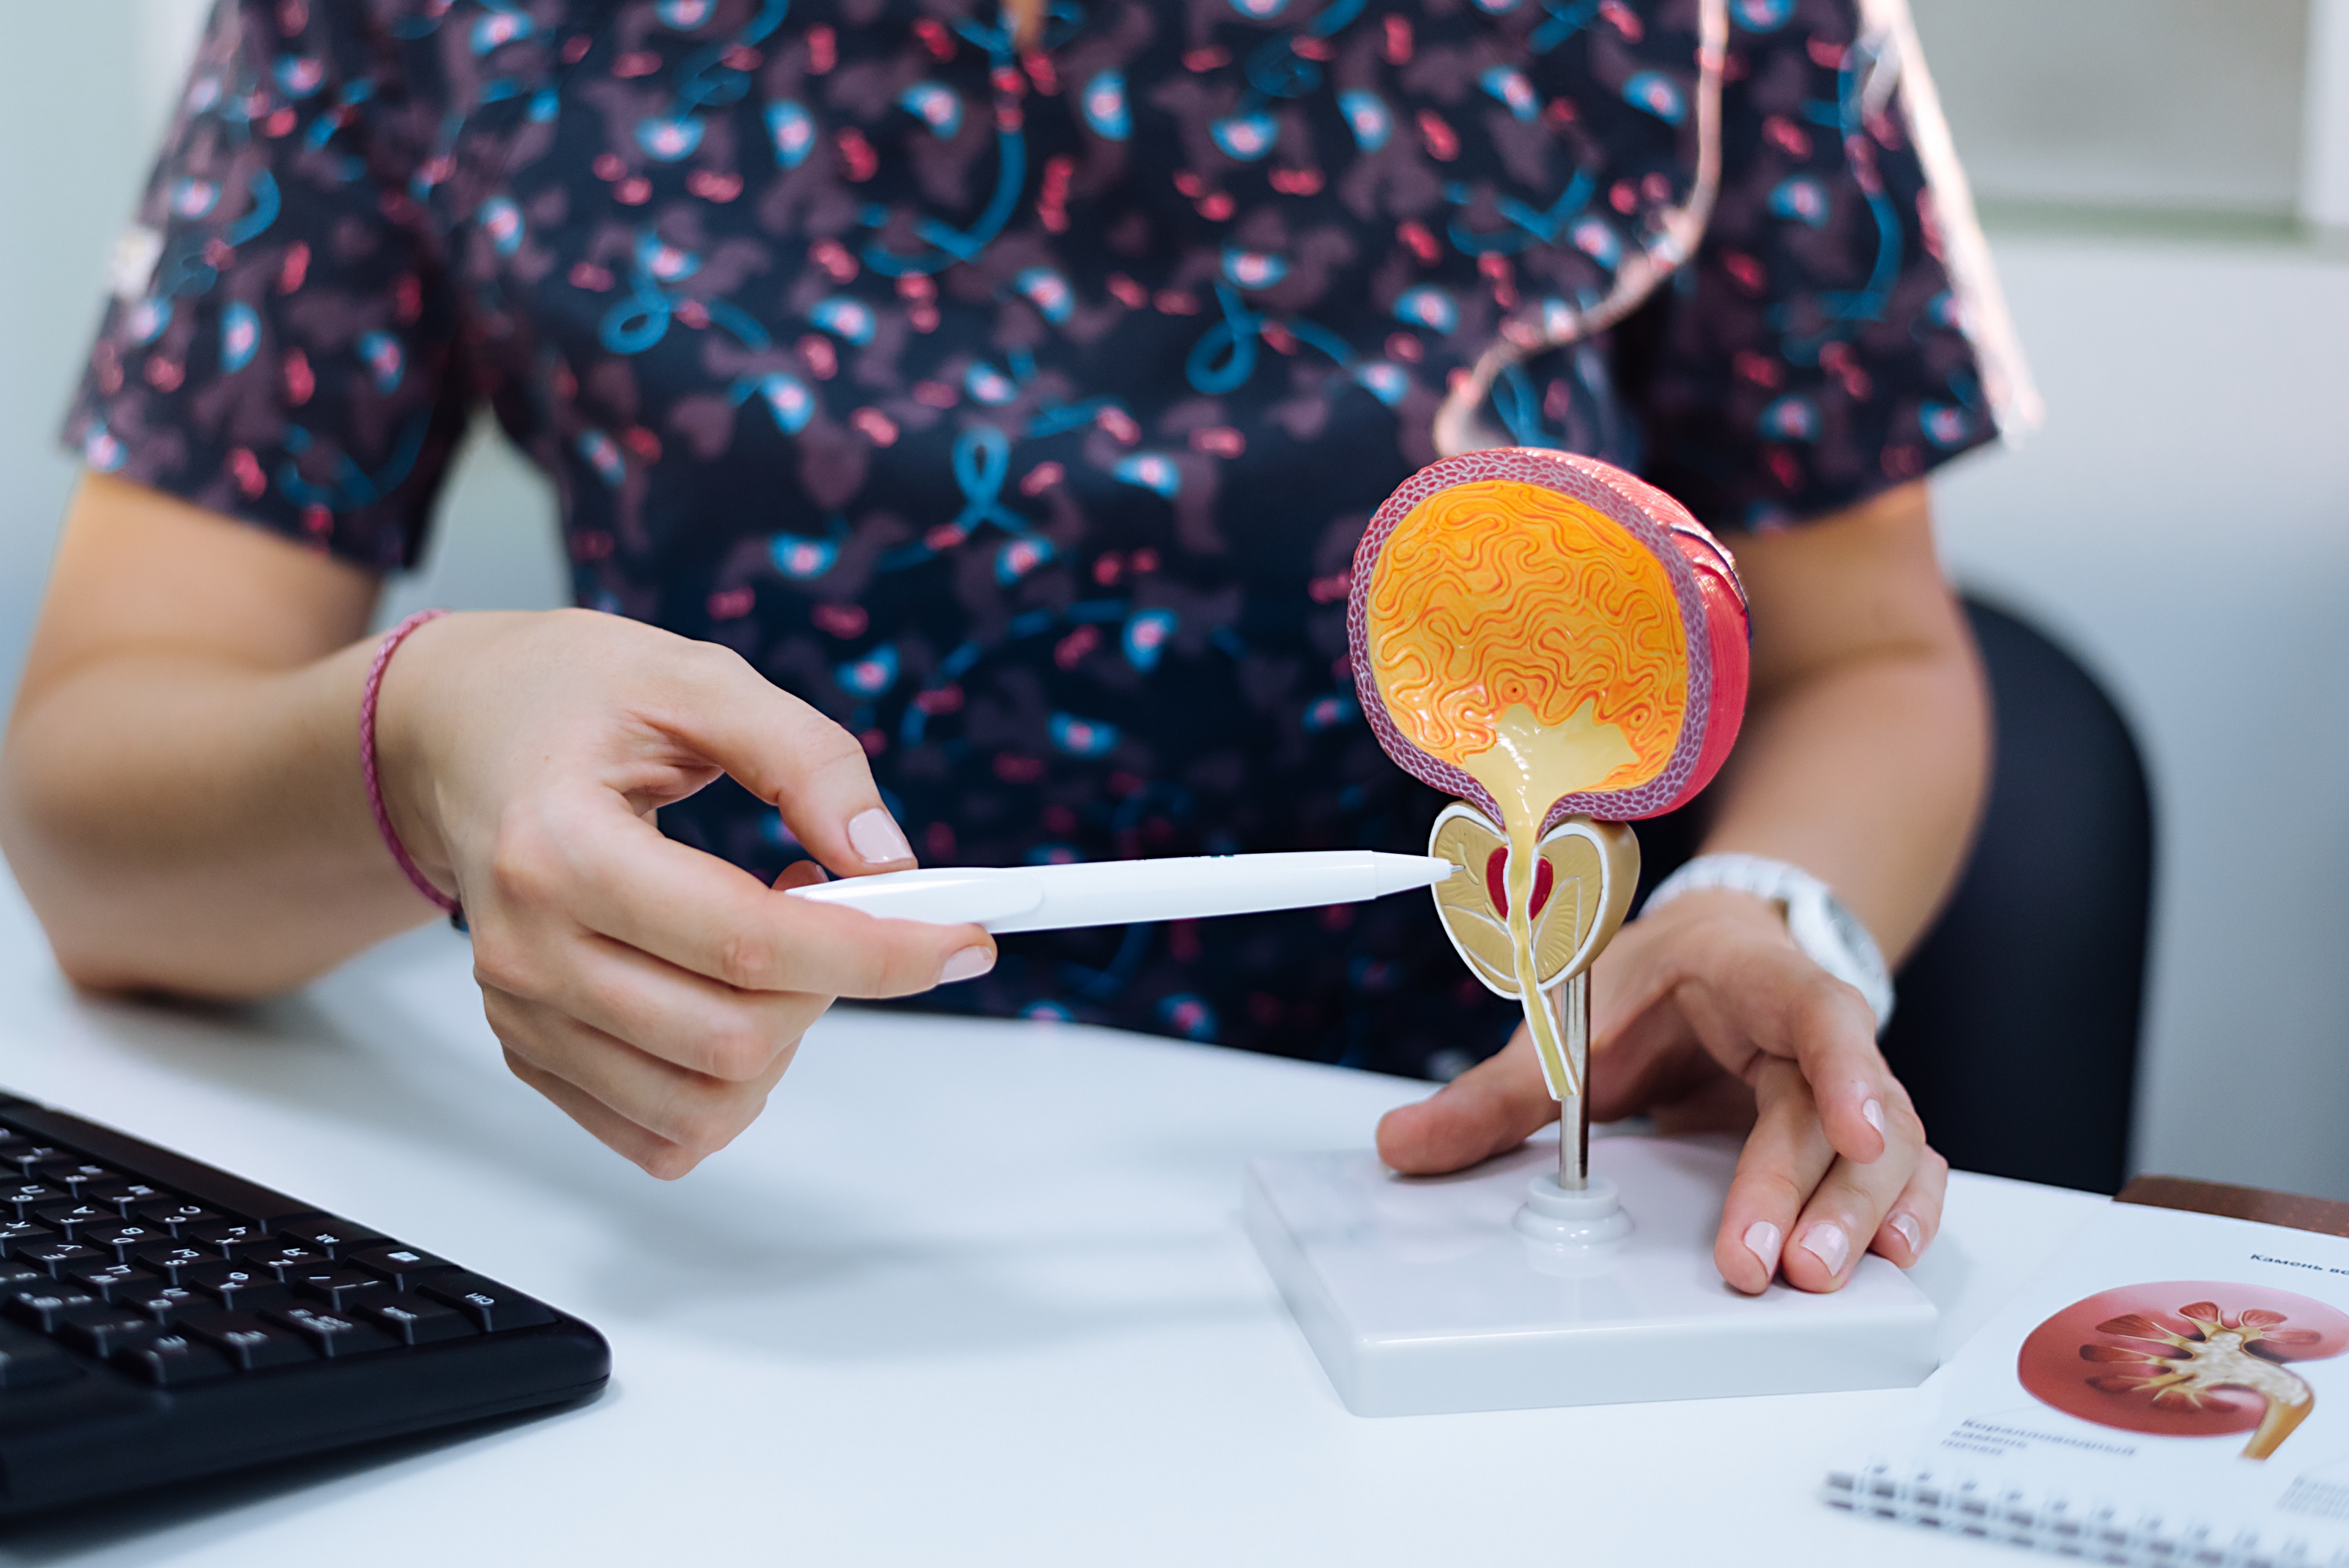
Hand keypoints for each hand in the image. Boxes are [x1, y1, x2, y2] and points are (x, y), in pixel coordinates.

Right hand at [373, 609, 992, 1176]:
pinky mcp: (530, 1052)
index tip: (964, 941)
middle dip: (831, 986)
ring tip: (773, 941)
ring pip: (705, 1107)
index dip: (878, 953)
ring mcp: (521, 1014)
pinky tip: (728, 992)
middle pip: (736, 1038)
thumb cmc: (572, 698)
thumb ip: (808, 758)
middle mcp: (527, 950)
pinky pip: (661, 1131)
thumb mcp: (698, 678)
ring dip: (785, 1041)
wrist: (456, 736)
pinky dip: (729, 1085)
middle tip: (835, 902)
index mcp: (560, 849)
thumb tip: (891, 864)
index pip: (750, 943)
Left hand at [1376, 888, 1943, 1292]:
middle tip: (1779, 1263)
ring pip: (1889, 1146)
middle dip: (1815, 1191)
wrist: (1711, 951)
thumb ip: (1496, 1091)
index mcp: (1755, 978)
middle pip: (1844, 1108)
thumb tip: (1405, 1144)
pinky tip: (1892, 1256)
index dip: (1844, 1067)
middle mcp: (1814, 1030)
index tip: (1851, 1126)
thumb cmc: (1654, 981)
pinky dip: (1902, 1210)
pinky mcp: (1851, 1132)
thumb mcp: (1574, 1016)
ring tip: (1821, 1276)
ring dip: (1861, 1213)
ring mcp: (1845, 1083)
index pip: (1816, 1012)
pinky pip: (1899, 1169)